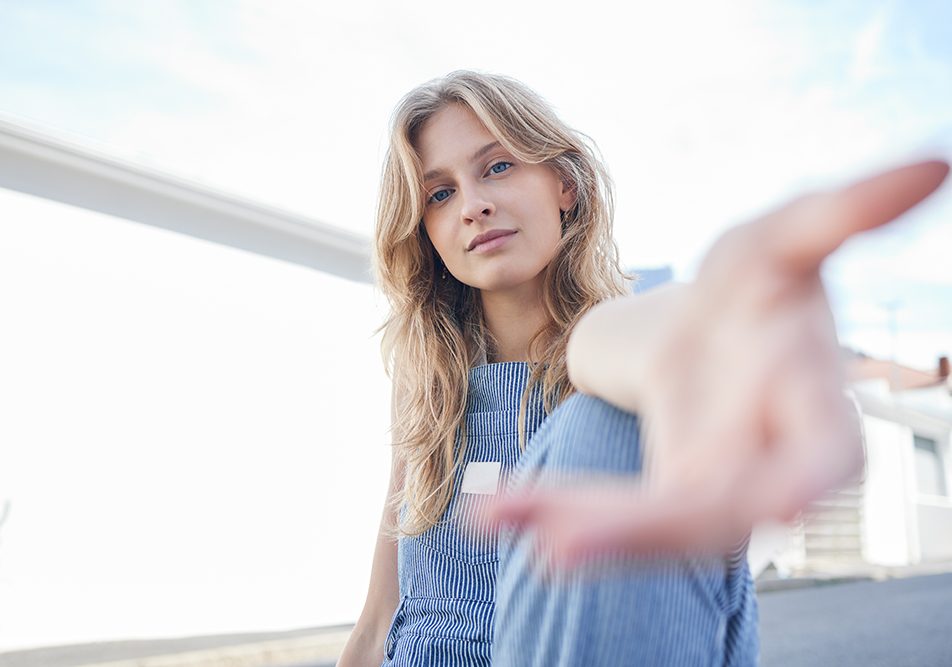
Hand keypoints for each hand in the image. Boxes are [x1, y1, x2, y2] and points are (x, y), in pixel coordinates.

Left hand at [488, 159, 948, 568]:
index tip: (762, 510)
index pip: (820, 462)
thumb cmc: (751, 284)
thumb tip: (934, 161)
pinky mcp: (664, 496)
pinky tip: (496, 511)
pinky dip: (556, 513)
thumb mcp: (777, 241)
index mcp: (814, 412)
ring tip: (497, 517)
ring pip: (650, 530)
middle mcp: (767, 466)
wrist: (709, 329)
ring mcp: (714, 490)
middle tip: (555, 543)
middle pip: (715, 516)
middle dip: (642, 530)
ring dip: (578, 527)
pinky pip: (613, 517)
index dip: (793, 485)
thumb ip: (843, 213)